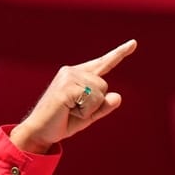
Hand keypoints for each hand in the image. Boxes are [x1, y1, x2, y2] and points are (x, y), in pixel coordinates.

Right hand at [9, 39, 137, 152]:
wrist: (40, 131)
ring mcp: (68, 77)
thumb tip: (118, 96)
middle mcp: (72, 71)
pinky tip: (68, 111)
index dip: (119, 53)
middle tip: (74, 110)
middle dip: (96, 104)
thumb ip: (104, 106)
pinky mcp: (66, 87)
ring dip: (89, 108)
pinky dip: (85, 111)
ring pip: (100, 93)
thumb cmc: (63, 122)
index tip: (134, 43)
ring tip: (70, 110)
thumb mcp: (89, 115)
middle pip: (104, 85)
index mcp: (78, 74)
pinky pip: (92, 99)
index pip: (103, 63)